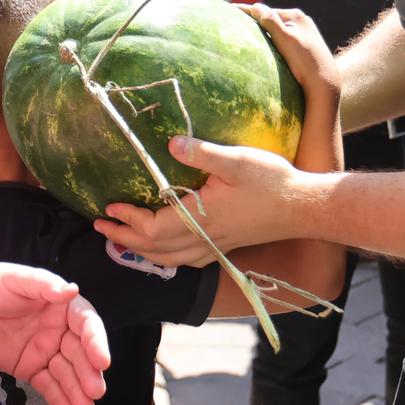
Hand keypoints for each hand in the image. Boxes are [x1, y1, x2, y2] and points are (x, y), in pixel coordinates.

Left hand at [0, 262, 109, 404]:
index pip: (86, 325)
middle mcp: (59, 330)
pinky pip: (48, 385)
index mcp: (62, 307)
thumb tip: (72, 290)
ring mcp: (45, 351)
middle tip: (95, 391)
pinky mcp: (30, 368)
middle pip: (79, 354)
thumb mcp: (17, 279)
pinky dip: (59, 399)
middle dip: (88, 373)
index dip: (96, 342)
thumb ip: (43, 284)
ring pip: (66, 373)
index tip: (102, 361)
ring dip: (77, 391)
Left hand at [93, 136, 310, 266]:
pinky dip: (165, 258)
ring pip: (168, 259)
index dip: (129, 219)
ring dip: (140, 250)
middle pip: (154, 249)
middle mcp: (205, 238)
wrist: (304, 207)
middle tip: (101, 225)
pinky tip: (163, 250)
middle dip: (124, 238)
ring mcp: (215, 246)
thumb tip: (170, 143)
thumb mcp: (238, 160)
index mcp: (202, 218)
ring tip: (120, 238)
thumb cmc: (272, 182)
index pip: (154, 228)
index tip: (110, 205)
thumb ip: (203, 153)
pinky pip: (186, 261)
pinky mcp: (225, 246)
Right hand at [239, 3, 340, 98]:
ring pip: (277, 29)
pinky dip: (272, 40)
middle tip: (234, 21)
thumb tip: (255, 6)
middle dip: (254, 20)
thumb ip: (270, 21)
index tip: (229, 9)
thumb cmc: (304, 62)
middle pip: (271, 19)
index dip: (246, 11)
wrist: (324, 84)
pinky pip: (283, 39)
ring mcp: (304, 33)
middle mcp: (301, 21)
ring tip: (246, 32)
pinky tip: (265, 45)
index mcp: (295, 16)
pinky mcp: (305, 46)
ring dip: (263, 31)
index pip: (264, 11)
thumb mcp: (284, 39)